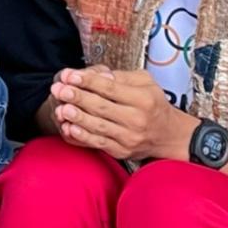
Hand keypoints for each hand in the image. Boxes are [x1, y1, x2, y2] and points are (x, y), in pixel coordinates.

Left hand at [50, 67, 195, 161]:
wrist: (169, 135)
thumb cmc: (153, 104)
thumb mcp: (145, 83)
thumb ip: (122, 76)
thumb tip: (99, 75)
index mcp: (143, 98)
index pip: (110, 87)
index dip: (88, 81)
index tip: (69, 75)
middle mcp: (137, 119)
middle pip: (101, 106)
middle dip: (77, 97)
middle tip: (58, 89)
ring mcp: (129, 138)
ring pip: (98, 126)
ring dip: (77, 117)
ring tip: (61, 108)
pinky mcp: (122, 152)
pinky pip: (98, 144)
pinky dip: (82, 137)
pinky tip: (69, 128)